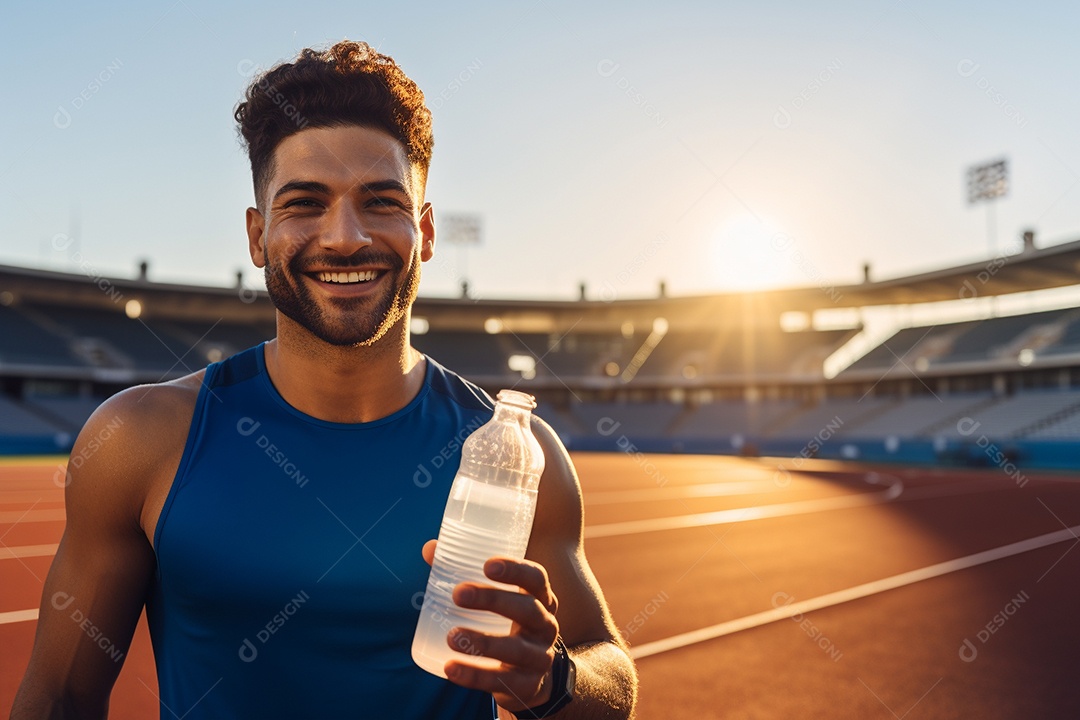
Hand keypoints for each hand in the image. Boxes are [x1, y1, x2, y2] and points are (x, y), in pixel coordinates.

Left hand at [420, 540, 559, 711]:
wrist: (532, 676)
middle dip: (493, 600)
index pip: (536, 578)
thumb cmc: (509, 624)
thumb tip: (430, 549)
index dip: (515, 570)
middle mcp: (546, 626)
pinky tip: (451, 668)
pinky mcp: (526, 685)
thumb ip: (465, 573)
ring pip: (516, 649)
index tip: (487, 565)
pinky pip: (502, 681)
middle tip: (458, 594)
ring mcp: (540, 657)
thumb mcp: (498, 601)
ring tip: (451, 636)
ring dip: (483, 642)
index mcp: (541, 598)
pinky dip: (475, 675)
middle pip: (528, 609)